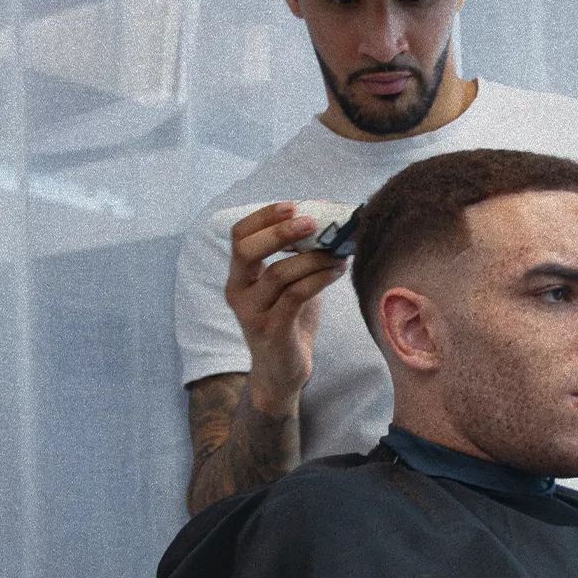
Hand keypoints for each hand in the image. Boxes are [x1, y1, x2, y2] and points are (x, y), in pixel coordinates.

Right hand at [225, 203, 348, 415]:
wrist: (283, 372)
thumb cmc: (289, 322)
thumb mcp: (289, 285)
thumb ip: (298, 257)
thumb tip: (329, 222)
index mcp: (240, 276)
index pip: (239, 236)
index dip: (263, 217)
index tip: (292, 206)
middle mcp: (239, 292)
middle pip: (246, 250)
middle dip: (279, 231)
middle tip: (312, 222)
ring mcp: (253, 312)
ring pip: (278, 273)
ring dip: (313, 257)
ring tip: (339, 253)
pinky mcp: (272, 330)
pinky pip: (296, 296)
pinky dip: (319, 278)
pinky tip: (337, 271)